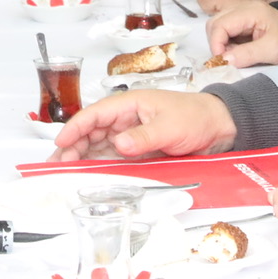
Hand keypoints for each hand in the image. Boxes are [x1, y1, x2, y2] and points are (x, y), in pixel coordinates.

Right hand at [49, 89, 234, 161]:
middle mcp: (126, 119)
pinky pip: (113, 158)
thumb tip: (118, 144)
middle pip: (92, 132)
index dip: (75, 128)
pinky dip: (99, 165)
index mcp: (130, 104)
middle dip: (73, 147)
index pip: (95, 114)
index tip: (61, 142)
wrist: (219, 128)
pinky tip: (88, 174)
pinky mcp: (138, 151)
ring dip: (82, 157)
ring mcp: (131, 136)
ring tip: (65, 171)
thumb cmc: (196, 116)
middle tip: (58, 164)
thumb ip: (143, 136)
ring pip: (98, 146)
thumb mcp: (170, 126)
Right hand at [207, 2, 277, 66]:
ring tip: (234, 57)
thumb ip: (247, 54)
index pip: (219, 25)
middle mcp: (242, 8)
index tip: (222, 62)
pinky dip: (227, 43)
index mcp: (249, 11)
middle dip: (216, 44)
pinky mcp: (243, 22)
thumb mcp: (273, 50)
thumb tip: (223, 60)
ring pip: (218, 27)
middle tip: (227, 60)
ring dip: (221, 44)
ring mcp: (242, 14)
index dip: (216, 44)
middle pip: (214, 23)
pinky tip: (237, 52)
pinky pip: (227, 31)